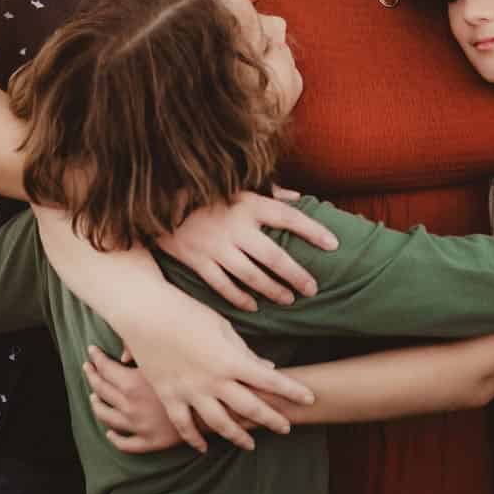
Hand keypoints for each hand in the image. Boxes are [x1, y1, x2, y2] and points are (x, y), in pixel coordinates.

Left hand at [86, 345, 205, 454]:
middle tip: (88, 368)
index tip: (91, 351)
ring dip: (98, 406)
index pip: (104, 369)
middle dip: (92, 377)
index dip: (96, 358)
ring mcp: (140, 426)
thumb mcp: (167, 355)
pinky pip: (126, 444)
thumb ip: (141, 349)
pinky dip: (115, 437)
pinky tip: (111, 432)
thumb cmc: (194, 370)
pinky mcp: (151, 443)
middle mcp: (132, 406)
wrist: (220, 403)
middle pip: (101, 391)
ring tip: (94, 398)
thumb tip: (121, 356)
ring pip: (108, 418)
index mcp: (134, 384)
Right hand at [114, 289, 314, 453]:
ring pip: (219, 423)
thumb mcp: (221, 326)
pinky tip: (204, 447)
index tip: (309, 398)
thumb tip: (266, 369)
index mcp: (230, 360)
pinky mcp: (169, 396)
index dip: (292, 391)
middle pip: (250, 408)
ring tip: (250, 444)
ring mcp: (190, 391)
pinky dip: (194, 439)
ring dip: (238, 435)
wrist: (145, 313)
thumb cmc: (186, 312)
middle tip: (286, 427)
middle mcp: (213, 381)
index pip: (270, 381)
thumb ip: (244, 351)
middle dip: (271, 419)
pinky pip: (184, 425)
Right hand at [156, 189, 337, 310]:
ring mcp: (216, 246)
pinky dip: (239, 298)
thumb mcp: (240, 187)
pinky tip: (254, 306)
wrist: (160, 201)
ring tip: (289, 299)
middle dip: (296, 275)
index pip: (289, 217)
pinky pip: (222, 285)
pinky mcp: (198, 260)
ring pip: (251, 275)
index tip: (333, 244)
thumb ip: (271, 193)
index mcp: (249, 205)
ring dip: (273, 290)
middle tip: (313, 289)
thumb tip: (299, 197)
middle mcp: (235, 227)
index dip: (313, 230)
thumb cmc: (207, 193)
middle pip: (274, 256)